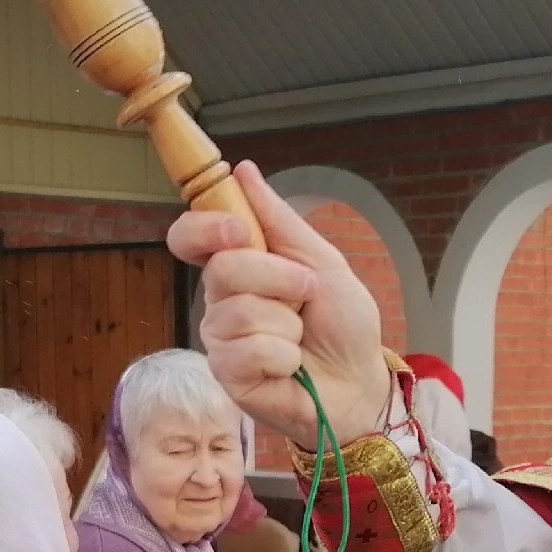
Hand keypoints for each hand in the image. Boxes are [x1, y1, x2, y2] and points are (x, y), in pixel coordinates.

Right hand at [168, 163, 392, 450]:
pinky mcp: (228, 376)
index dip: (204, 227)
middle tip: (305, 294)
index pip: (190, 237)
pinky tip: (293, 366)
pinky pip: (248, 350)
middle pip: (222, 269)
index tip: (239, 230)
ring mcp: (221, 340)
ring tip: (300, 337)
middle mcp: (221, 300)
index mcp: (239, 266)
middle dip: (277, 277)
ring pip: (238, 311)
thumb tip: (243, 171)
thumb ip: (280, 219)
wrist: (360, 381)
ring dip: (287, 322)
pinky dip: (284, 355)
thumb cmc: (342, 325)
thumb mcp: (322, 261)